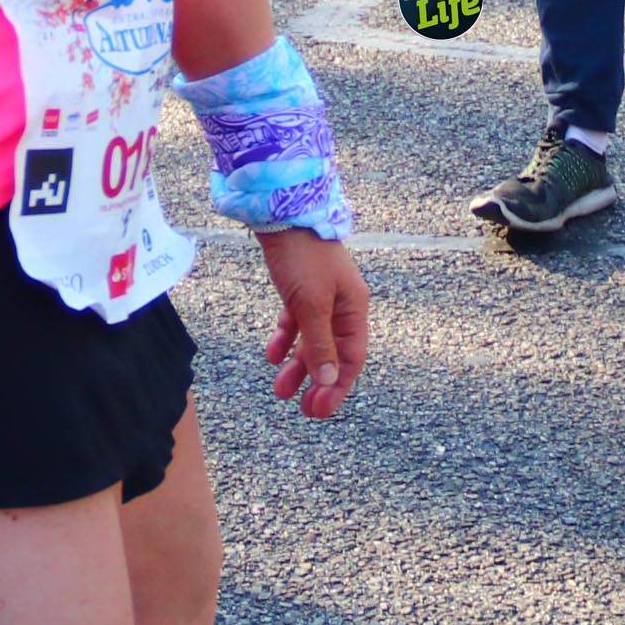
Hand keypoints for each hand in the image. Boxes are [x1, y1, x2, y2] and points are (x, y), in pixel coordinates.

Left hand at [257, 227, 369, 417]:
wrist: (282, 214)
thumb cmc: (303, 257)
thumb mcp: (311, 305)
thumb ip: (320, 344)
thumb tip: (329, 381)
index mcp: (353, 309)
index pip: (351, 358)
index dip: (338, 386)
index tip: (320, 410)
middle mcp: (341, 305)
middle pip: (331, 353)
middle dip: (317, 382)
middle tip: (303, 410)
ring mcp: (320, 297)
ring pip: (311, 340)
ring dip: (297, 366)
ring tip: (280, 390)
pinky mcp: (300, 289)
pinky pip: (296, 322)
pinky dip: (285, 339)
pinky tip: (271, 355)